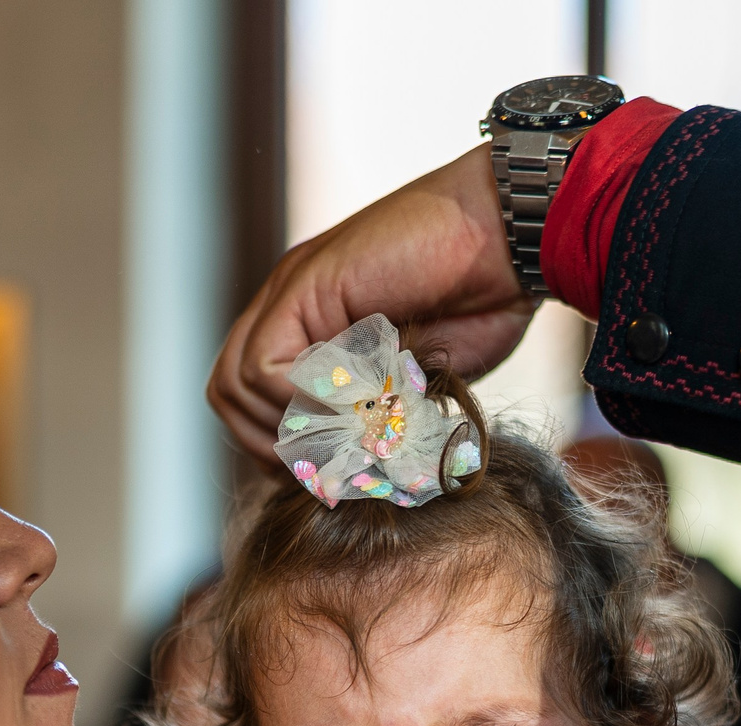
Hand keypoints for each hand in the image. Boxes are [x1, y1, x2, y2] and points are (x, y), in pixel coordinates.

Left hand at [209, 144, 533, 465]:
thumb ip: (369, 412)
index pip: (248, 401)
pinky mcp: (306, 283)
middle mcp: (290, 305)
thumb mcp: (411, 380)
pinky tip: (359, 400)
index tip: (329, 468)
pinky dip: (303, 399)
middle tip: (332, 457)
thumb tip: (338, 469)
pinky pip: (264, 366)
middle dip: (271, 443)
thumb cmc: (481, 305)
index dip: (279, 447)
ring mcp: (293, 290)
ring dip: (293, 424)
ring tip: (351, 430)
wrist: (512, 240)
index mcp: (309, 326)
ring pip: (237, 384)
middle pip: (228, 394)